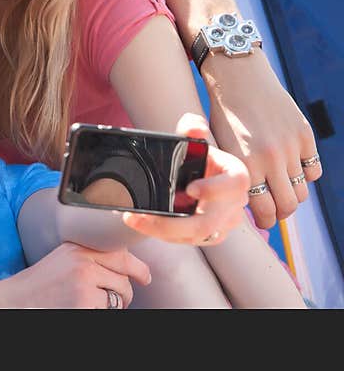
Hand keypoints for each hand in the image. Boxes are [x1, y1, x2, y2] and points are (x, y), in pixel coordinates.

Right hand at [3, 242, 150, 308]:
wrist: (15, 302)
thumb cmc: (38, 286)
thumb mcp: (62, 260)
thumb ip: (87, 257)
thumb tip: (122, 266)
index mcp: (77, 246)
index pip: (119, 251)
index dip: (136, 266)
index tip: (143, 276)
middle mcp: (82, 259)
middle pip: (125, 275)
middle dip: (125, 291)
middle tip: (118, 299)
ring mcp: (85, 280)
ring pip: (122, 294)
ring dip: (114, 304)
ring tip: (90, 305)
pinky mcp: (86, 301)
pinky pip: (111, 310)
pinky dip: (101, 312)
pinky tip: (82, 309)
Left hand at [122, 113, 248, 244]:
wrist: (197, 171)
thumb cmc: (196, 155)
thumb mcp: (192, 137)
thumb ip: (192, 128)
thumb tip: (195, 130)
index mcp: (235, 175)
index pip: (234, 184)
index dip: (214, 189)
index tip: (190, 189)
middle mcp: (235, 202)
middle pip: (208, 222)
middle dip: (172, 223)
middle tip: (142, 217)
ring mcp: (225, 221)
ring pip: (196, 236)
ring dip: (162, 231)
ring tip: (135, 220)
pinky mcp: (213, 235)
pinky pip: (191, 241)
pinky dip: (166, 236)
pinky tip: (145, 226)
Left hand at [201, 50, 318, 228]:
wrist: (239, 79)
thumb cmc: (223, 114)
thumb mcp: (220, 146)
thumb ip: (234, 174)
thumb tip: (243, 203)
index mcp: (244, 165)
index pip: (265, 210)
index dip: (266, 221)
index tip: (264, 222)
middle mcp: (270, 159)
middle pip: (289, 205)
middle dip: (282, 213)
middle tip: (275, 211)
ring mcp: (290, 147)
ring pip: (303, 190)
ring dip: (293, 195)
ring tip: (282, 191)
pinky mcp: (305, 135)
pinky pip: (313, 169)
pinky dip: (306, 174)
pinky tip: (292, 170)